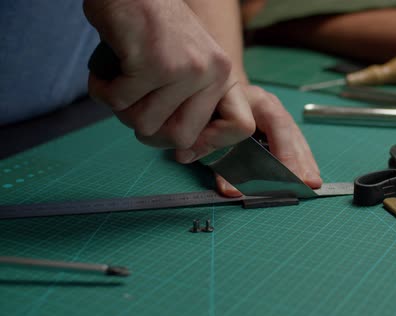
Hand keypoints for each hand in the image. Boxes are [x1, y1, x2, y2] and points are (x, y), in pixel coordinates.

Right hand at [83, 0, 254, 160]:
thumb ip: (190, 104)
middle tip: (135, 109)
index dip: (209, 144)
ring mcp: (184, 69)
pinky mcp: (153, 64)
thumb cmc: (151, 29)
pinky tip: (105, 72)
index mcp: (223, 74)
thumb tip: (186, 153)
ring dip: (122, 109)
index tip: (182, 148)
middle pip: (181, 138)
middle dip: (150, 132)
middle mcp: (211, 72)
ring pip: (144, 124)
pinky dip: (102, 91)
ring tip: (119, 81)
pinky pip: (118, 102)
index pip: (241, 127)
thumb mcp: (187, 64)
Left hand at [216, 85, 322, 196]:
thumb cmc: (211, 111)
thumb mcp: (211, 132)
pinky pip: (294, 143)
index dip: (284, 150)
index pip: (276, 122)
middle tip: (306, 184)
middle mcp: (270, 105)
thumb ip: (219, 162)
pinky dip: (301, 160)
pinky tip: (308, 175)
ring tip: (312, 184)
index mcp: (254, 100)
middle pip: (290, 132)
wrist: (214, 92)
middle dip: (298, 161)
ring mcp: (277, 113)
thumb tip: (231, 191)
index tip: (288, 175)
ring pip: (295, 138)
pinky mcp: (279, 125)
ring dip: (304, 163)